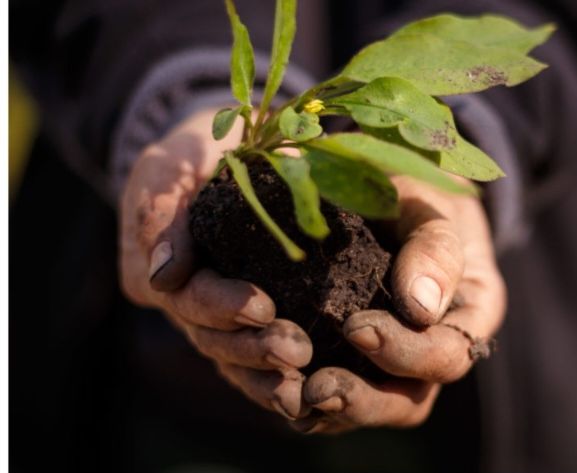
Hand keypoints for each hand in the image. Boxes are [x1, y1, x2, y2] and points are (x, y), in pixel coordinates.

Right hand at [118, 109, 312, 419]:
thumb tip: (163, 276)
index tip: (263, 306)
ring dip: (267, 378)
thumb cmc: (195, 151)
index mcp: (148, 269)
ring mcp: (208, 319)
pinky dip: (276, 381)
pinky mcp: (241, 323)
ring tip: (305, 388)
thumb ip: (160, 209)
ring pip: (231, 360)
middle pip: (210, 338)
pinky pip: (253, 362)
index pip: (185, 297)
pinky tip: (309, 394)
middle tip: (297, 350)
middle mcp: (176, 304)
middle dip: (252, 349)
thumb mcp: (171, 164)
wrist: (222, 156)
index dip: (222, 306)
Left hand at [295, 176, 506, 432]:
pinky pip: (335, 397)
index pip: (447, 356)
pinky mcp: (355, 361)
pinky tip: (272, 387)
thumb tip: (421, 308)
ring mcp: (396, 361)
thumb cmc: (414, 190)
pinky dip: (303, 398)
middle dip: (364, 402)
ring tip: (289, 395)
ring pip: (372, 408)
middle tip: (317, 388)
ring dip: (330, 412)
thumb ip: (433, 249)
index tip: (355, 327)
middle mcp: (436, 347)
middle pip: (410, 400)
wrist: (387, 187)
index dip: (405, 353)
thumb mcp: (429, 204)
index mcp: (470, 312)